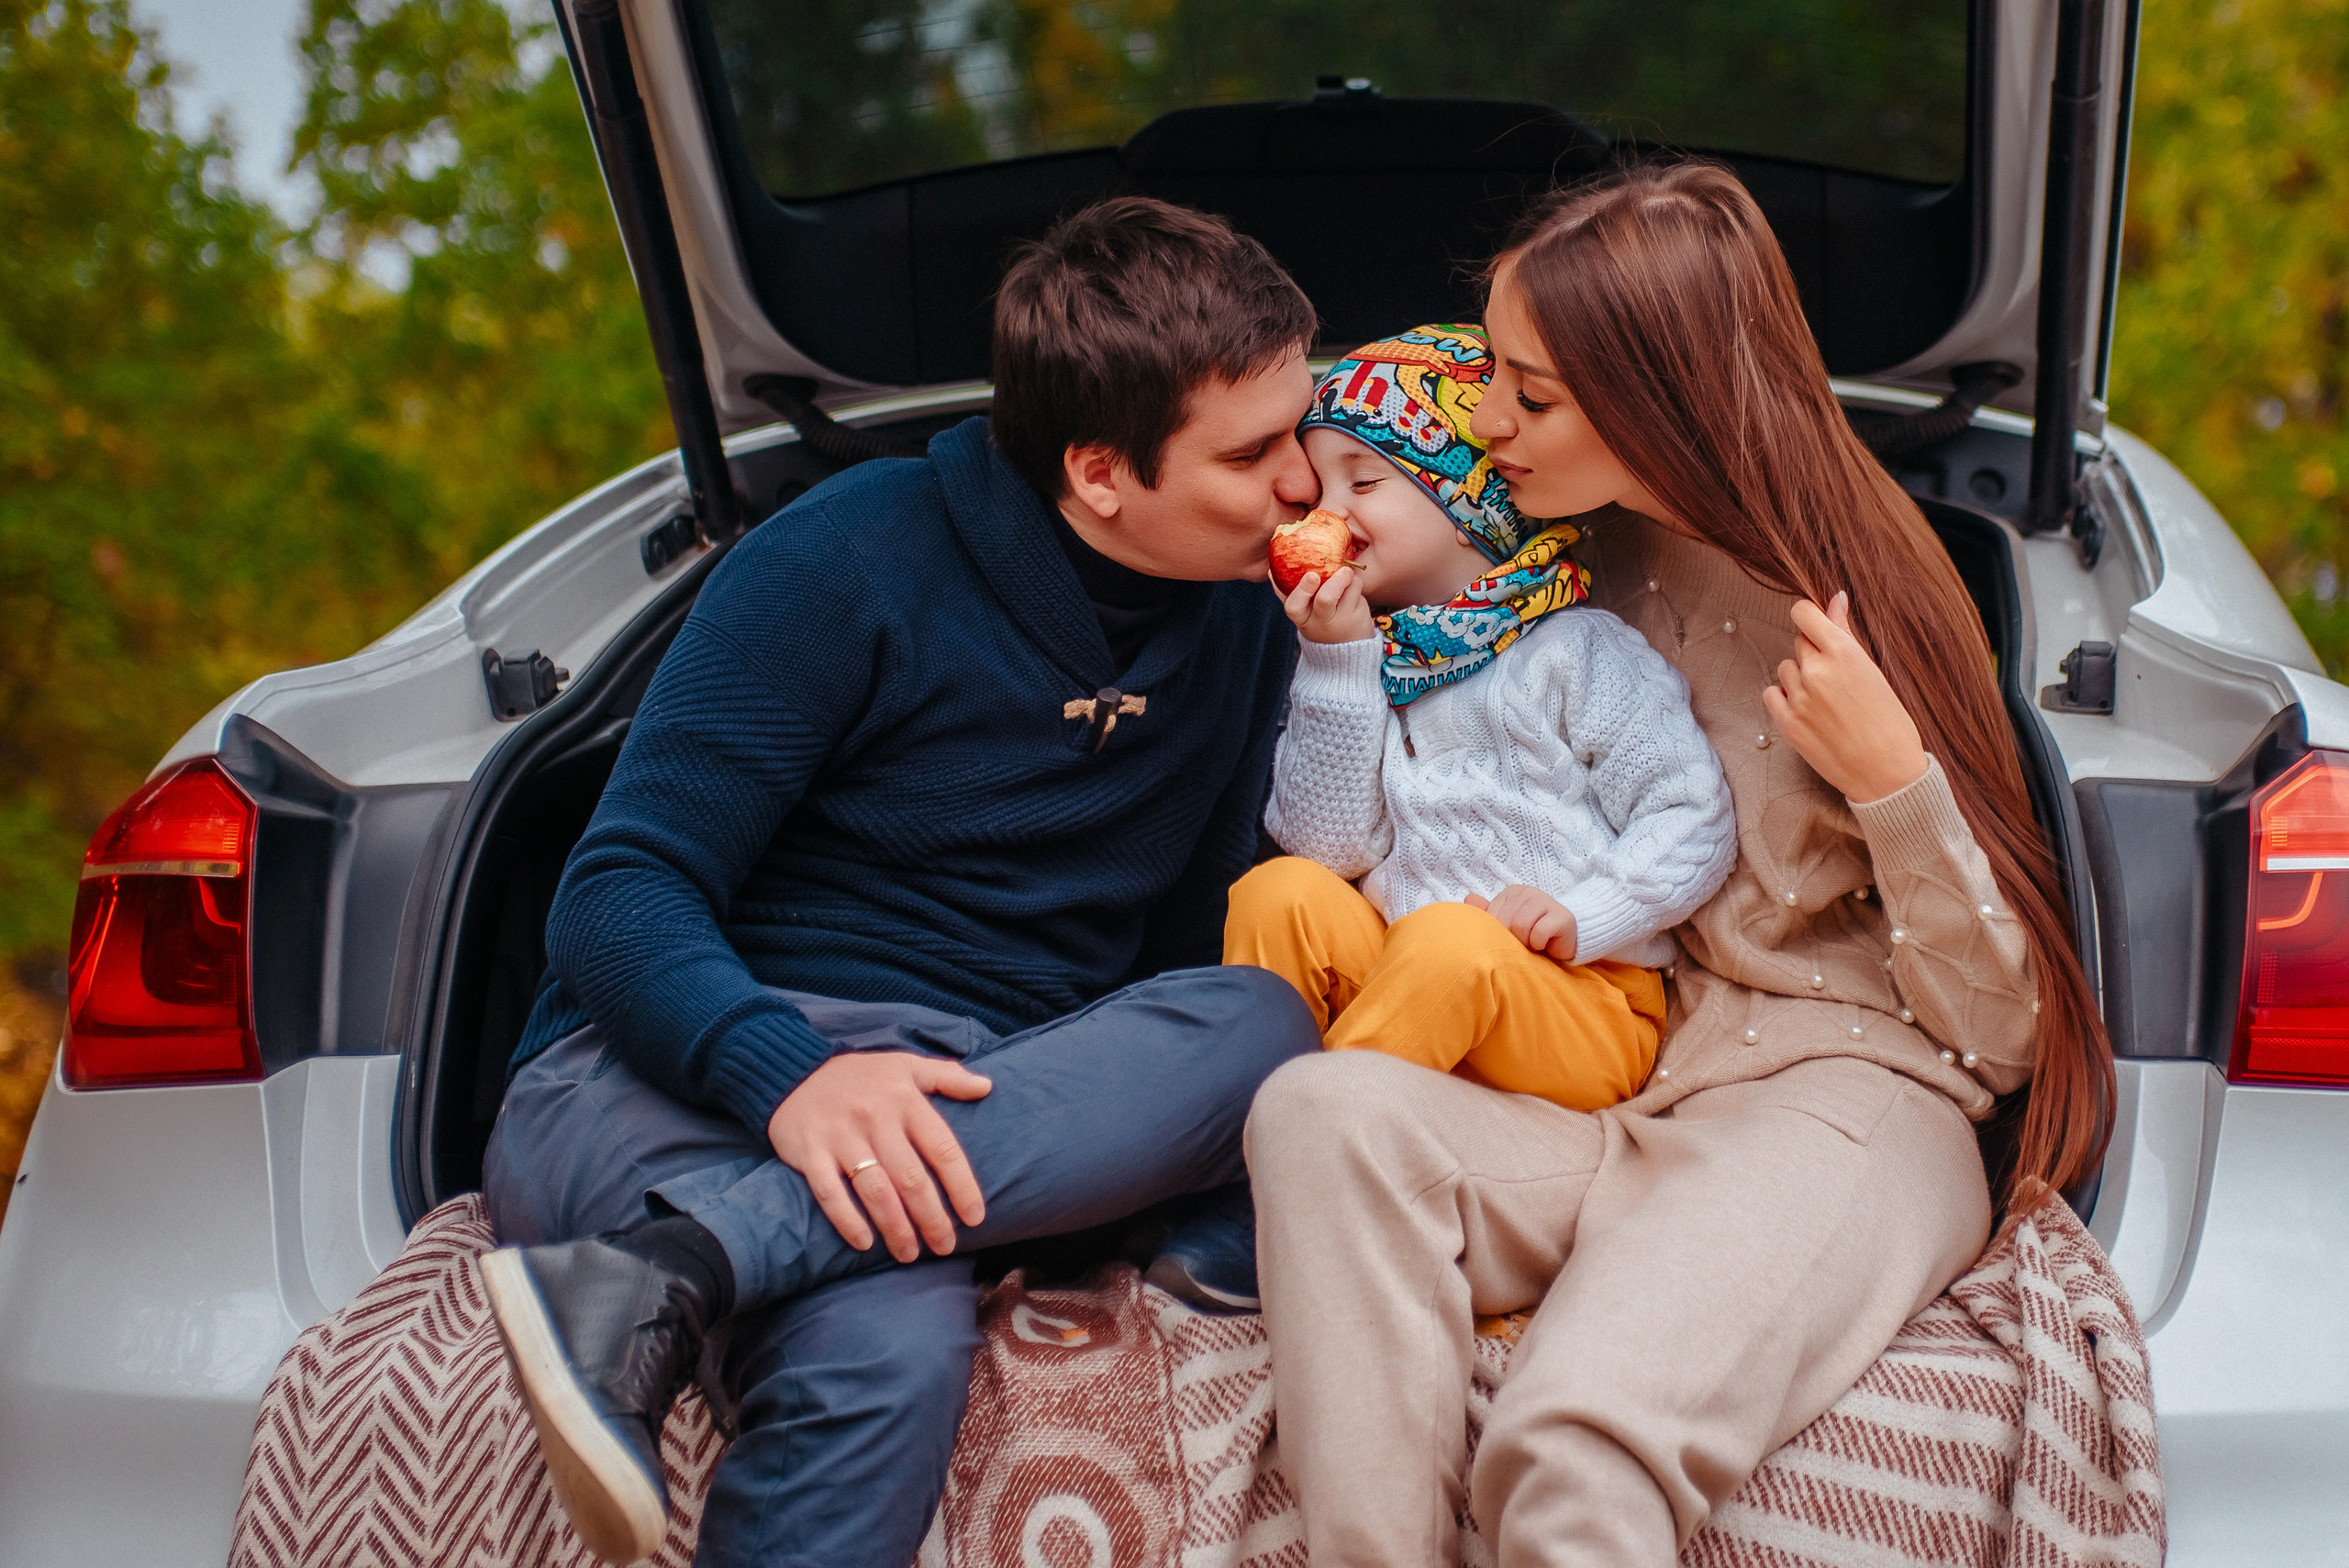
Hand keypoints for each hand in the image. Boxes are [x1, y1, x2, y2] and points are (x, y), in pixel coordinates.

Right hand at [765, 1051, 992, 1260]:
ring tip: (909, 1253)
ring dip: (895, 1228)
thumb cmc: (860, 1075)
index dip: (962, 1186)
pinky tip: (864, 1243)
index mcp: (904, 1099)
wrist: (793, 1068)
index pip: (942, 1149)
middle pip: (911, 1179)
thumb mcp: (906, 1065)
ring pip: (875, 1191)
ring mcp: (841, 1136)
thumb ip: (947, 1077)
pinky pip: (830, 1193)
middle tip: (944, 1246)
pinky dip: (848, 1220)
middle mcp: (875, 1118)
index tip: (975, 1218)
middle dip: (932, 1218)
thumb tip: (987, 1086)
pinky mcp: (810, 1152)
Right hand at [1282, 566, 1378, 644]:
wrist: (1345, 648)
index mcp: (1302, 619)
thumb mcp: (1302, 614)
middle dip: (1335, 580)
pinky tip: (1352, 584)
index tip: (1311, 576)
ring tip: (1346, 573)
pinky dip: (1355, 581)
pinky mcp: (1357, 616)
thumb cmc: (1318, 622)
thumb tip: (1271, 571)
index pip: (1294, 607)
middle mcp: (1320, 622)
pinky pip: (1357, 589)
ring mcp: (1341, 621)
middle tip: (1343, 570)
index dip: (1302, 590)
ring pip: (1347, 589)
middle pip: (1326, 599)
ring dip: (1348, 575)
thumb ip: (1287, 594)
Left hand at [1466, 885, 1577, 963]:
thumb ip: (1488, 913)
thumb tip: (1468, 898)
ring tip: (1533, 944)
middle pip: (1505, 922)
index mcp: (1511, 892)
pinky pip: (1538, 934)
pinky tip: (1544, 944)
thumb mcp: (1506, 925)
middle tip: (1524, 944)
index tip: (1511, 938)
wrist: (1564, 942)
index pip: (1492, 916)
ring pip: (1520, 926)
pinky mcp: (1562, 916)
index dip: (1499, 934)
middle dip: (1512, 939)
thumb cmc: (1531, 934)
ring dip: (1525, 943)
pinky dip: (1539, 944)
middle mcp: (1527, 892)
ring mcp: (1546, 900)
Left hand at [1762, 592, 1930, 803]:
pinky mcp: (1787, 722)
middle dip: (1813, 654)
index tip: (1816, 625)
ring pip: (1786, 669)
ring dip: (1800, 677)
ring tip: (1826, 700)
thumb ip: (1845, 633)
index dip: (1809, 617)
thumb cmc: (1890, 722)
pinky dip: (1784, 698)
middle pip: (1799, 643)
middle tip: (1836, 679)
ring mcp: (1799, 697)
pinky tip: (1806, 710)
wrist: (1887, 773)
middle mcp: (1816, 671)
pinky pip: (1772, 693)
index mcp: (1843, 653)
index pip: (1804, 613)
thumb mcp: (1873, 671)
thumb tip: (1834, 598)